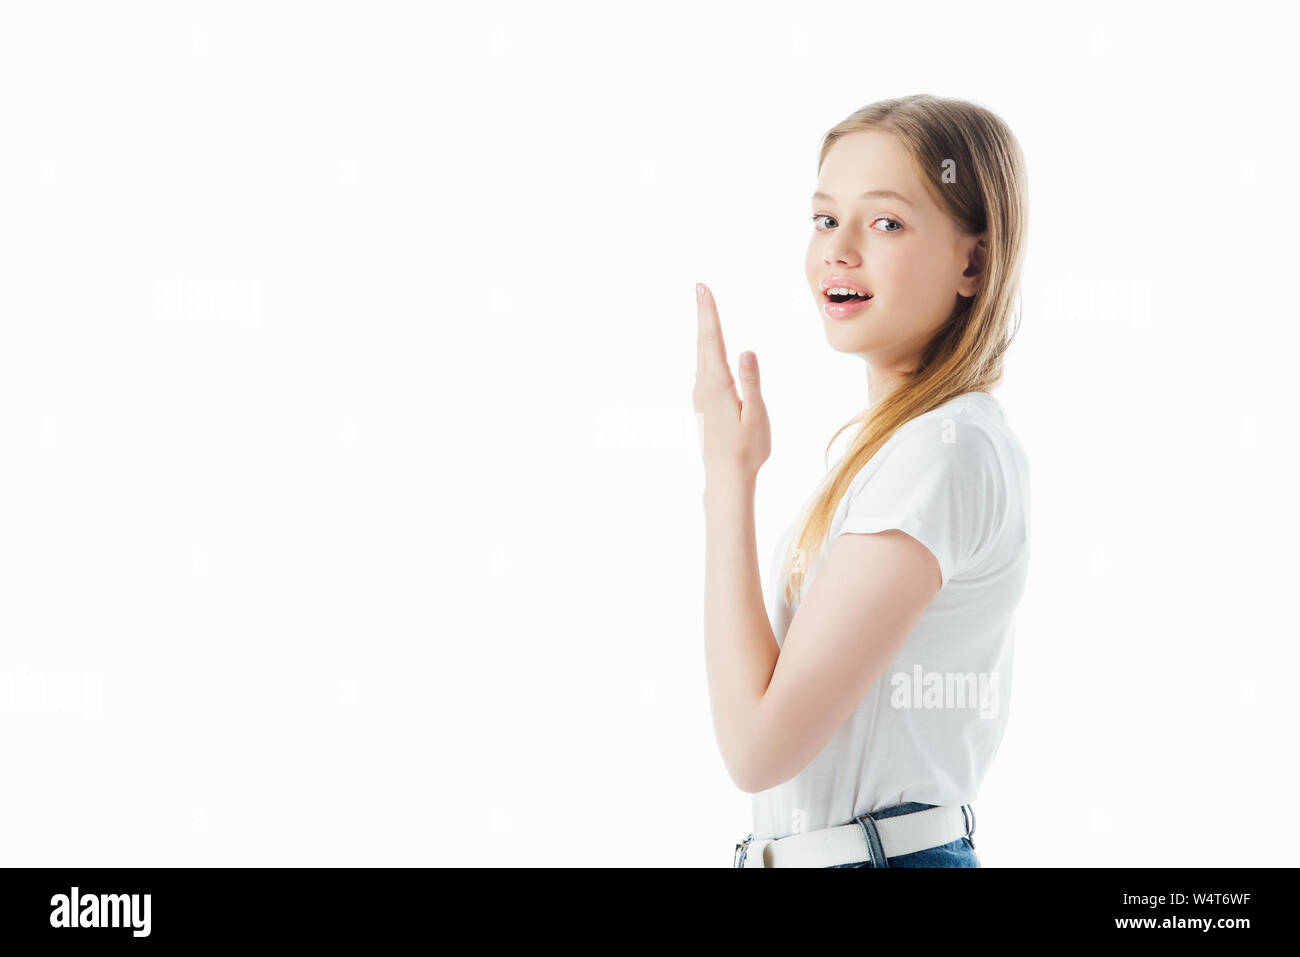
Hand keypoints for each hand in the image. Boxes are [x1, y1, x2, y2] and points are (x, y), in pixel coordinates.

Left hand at [692, 283, 769, 484]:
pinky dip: (707, 351)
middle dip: (704, 314)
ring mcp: (701, 396)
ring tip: (705, 309)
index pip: (712, 340)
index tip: (702, 289)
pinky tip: (710, 348)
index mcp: (718, 384)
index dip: (708, 313)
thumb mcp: (755, 414)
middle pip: (704, 343)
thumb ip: (750, 381)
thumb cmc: (746, 448)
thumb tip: (746, 352)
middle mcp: (704, 386)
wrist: (726, 477)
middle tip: (700, 288)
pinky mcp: (704, 404)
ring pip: (703, 356)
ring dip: (705, 331)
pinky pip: (705, 369)